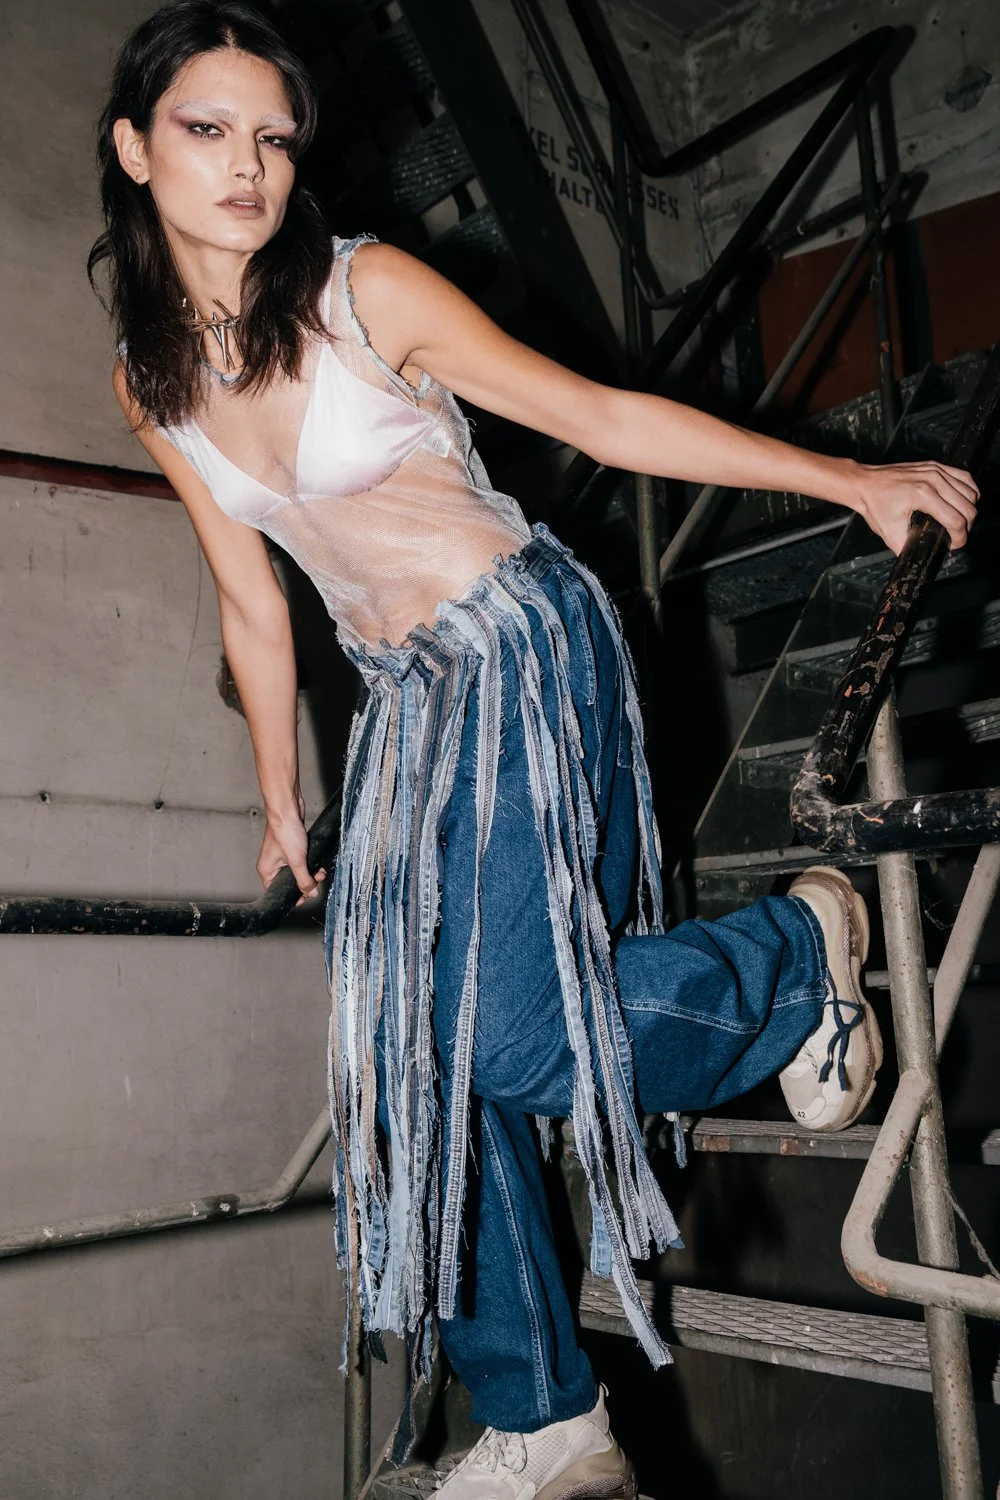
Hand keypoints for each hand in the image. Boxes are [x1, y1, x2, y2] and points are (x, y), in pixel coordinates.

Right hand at [257, 797, 325, 904]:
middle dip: (305, 883)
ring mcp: (282, 856)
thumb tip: (310, 893)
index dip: (292, 896)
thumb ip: (304, 879)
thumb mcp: (297, 861)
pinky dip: (310, 864)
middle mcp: (273, 864)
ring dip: (310, 873)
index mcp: (267, 870)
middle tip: (316, 882)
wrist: (288, 809)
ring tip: (319, 872)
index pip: (277, 892)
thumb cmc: (285, 830)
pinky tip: (317, 863)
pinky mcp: (292, 848)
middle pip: (289, 882)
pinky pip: (302, 861)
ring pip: (298, 872)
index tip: (305, 898)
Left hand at [852, 459, 978, 554]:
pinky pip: (965, 477)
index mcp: (922, 495)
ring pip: (971, 493)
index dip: (959, 538)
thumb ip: (907, 548)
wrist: (864, 483)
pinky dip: (969, 491)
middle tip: (956, 536)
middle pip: (968, 508)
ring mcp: (936, 470)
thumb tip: (921, 557)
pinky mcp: (936, 466)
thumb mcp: (889, 533)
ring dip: (970, 510)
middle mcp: (933, 480)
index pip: (956, 521)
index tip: (954, 545)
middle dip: (966, 527)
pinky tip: (964, 502)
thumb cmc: (874, 504)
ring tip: (959, 522)